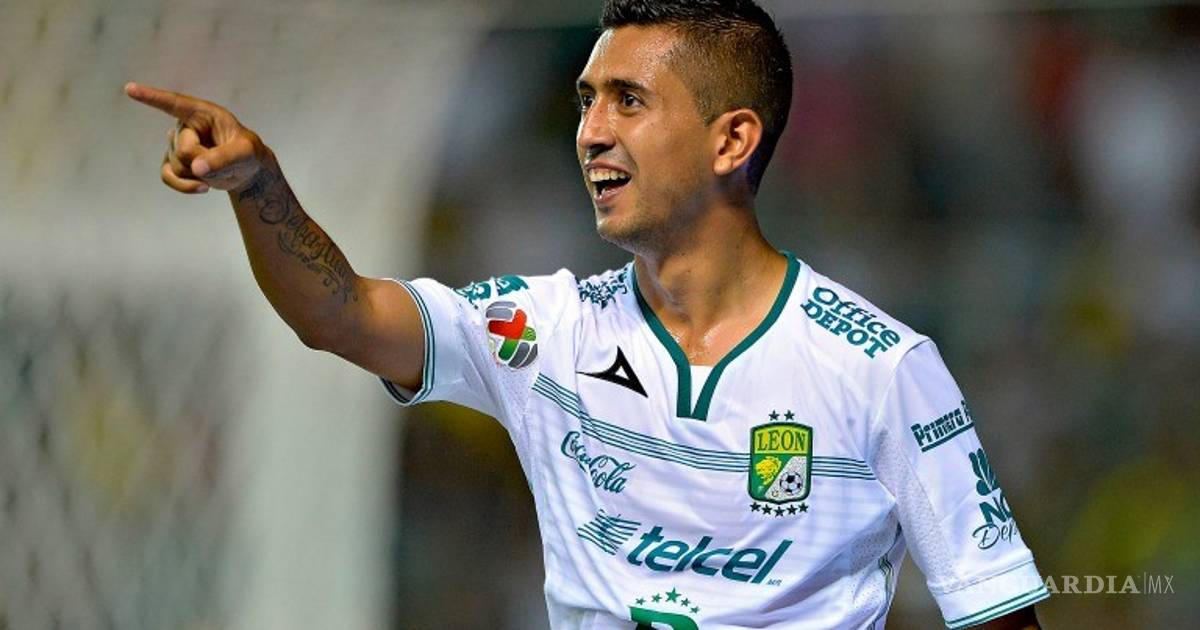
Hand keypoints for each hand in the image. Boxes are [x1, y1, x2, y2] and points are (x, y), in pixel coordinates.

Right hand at [125, 82, 269, 193]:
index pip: (175, 104)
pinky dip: (185, 186)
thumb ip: (224, 158)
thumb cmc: (247, 152)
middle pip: (183, 150)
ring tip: (217, 169)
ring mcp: (176, 145)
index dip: (152, 97)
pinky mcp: (173, 163)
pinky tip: (203, 188)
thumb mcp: (245, 153)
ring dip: (200, 175)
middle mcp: (185, 126)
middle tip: (225, 161)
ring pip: (177, 165)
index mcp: (202, 113)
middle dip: (205, 162)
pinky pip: (167, 177)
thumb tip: (196, 168)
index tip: (130, 89)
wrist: (246, 169)